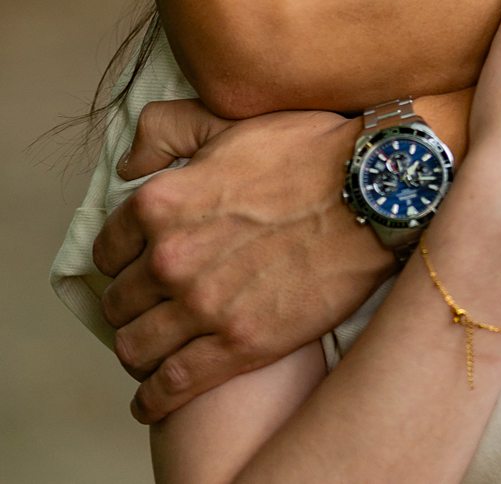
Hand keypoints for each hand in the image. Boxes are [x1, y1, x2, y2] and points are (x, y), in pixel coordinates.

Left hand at [93, 97, 390, 422]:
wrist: (371, 192)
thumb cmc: (309, 152)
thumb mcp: (232, 124)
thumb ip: (170, 131)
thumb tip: (131, 163)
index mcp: (163, 202)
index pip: (107, 249)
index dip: (121, 258)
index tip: (136, 264)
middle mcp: (171, 257)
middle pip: (119, 302)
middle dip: (131, 304)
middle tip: (152, 305)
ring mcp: (203, 306)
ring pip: (135, 347)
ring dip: (139, 349)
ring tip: (154, 348)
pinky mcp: (237, 345)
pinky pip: (170, 386)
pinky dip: (153, 398)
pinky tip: (153, 398)